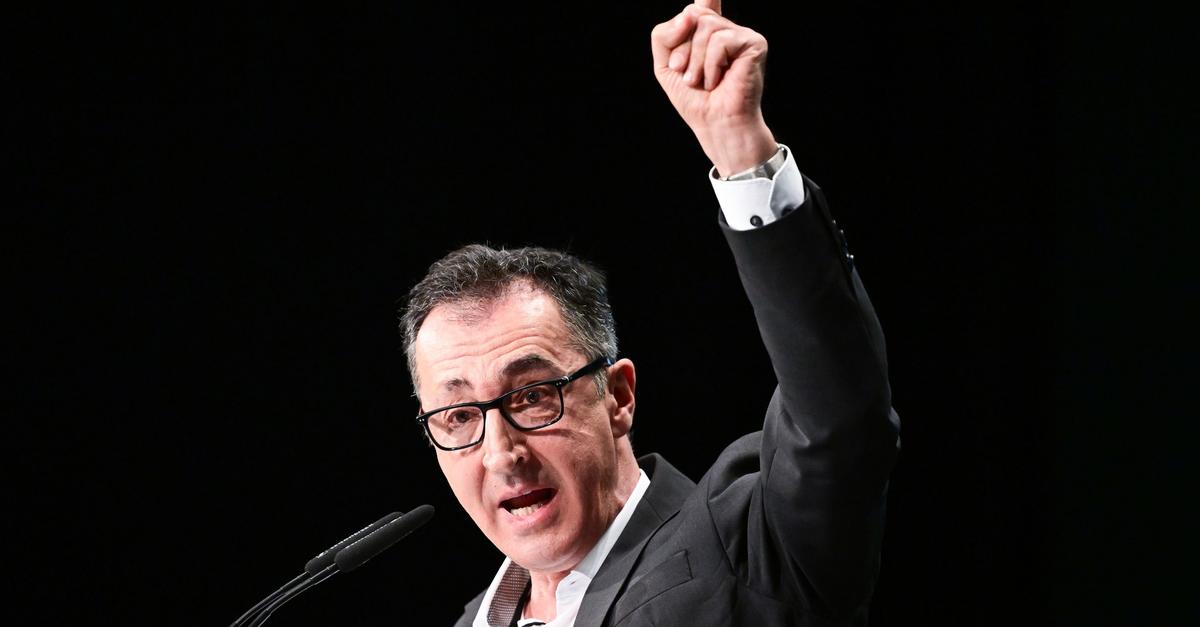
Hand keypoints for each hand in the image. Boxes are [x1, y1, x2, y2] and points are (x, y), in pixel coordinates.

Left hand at [651, 0, 777, 175]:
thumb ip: (664, 34)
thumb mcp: (666, 65)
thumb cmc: (694, 99)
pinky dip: (711, 64)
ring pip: (705, 27)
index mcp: (708, 31)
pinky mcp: (754, 43)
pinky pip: (720, 40)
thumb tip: (690, 12)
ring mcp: (742, 34)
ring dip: (696, 61)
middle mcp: (726, 28)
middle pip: (692, 15)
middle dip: (682, 49)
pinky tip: (717, 80)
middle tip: (688, 76)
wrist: (715, 124)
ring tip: (702, 82)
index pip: (701, 3)